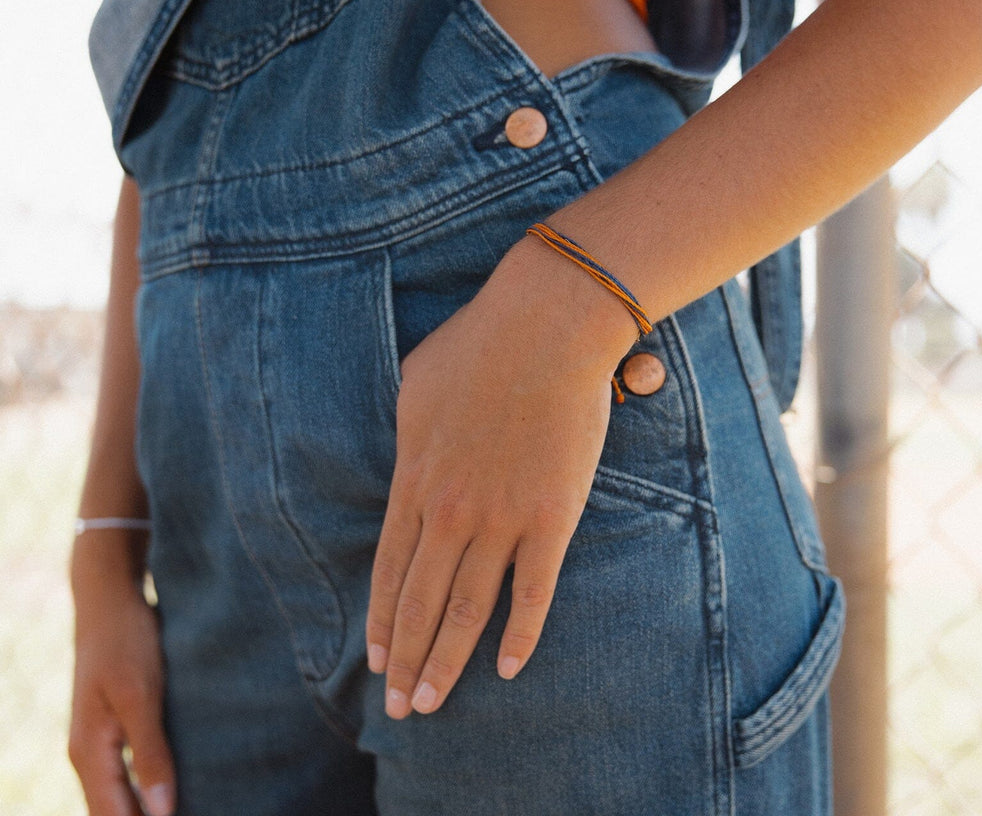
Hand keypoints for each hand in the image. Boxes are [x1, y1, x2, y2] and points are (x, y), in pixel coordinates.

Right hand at [69, 541, 175, 815]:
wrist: (109, 596)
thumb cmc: (126, 640)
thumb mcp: (141, 694)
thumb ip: (149, 752)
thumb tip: (161, 811)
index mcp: (90, 753)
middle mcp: (88, 754)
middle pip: (116, 811)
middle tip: (201, 811)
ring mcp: (100, 740)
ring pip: (122, 793)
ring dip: (152, 805)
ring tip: (198, 803)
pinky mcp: (115, 724)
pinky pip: (128, 770)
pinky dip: (150, 784)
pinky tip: (181, 781)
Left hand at [365, 237, 636, 717]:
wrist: (544, 328)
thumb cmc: (477, 344)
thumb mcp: (414, 385)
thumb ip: (404, 434)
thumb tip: (401, 459)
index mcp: (413, 480)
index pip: (388, 571)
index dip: (381, 623)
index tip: (375, 662)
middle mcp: (449, 511)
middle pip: (420, 602)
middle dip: (406, 661)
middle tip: (401, 708)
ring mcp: (500, 518)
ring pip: (467, 610)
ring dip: (448, 663)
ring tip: (435, 703)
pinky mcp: (550, 517)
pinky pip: (533, 593)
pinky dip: (520, 636)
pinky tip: (509, 669)